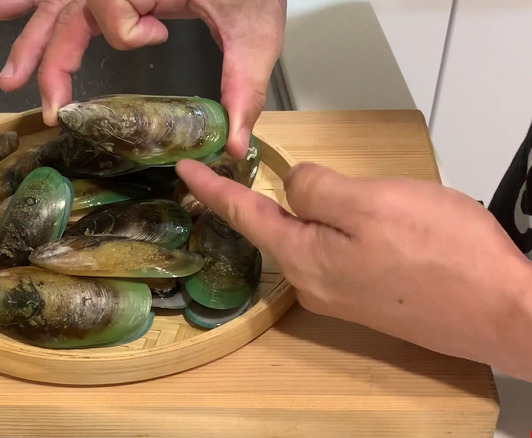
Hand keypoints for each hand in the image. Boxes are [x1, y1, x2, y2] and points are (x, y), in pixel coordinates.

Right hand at [0, 0, 287, 157]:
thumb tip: (233, 144)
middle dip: (52, 58)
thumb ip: (242, 86)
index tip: (159, 33)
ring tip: (10, 73)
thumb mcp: (254, 32)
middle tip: (47, 104)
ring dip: (32, 37)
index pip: (108, 1)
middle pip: (71, 11)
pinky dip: (38, 4)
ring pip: (62, 4)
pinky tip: (6, 9)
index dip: (125, 26)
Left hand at [176, 159, 531, 380]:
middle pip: (274, 231)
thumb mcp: (369, 202)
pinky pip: (336, 254)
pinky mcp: (370, 298)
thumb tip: (294, 185)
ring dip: (305, 214)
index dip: (211, 188)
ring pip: (308, 241)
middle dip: (256, 200)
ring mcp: (342, 296)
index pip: (243, 215)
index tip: (185, 170)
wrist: (502, 311)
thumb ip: (317, 191)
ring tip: (322, 189)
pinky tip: (356, 221)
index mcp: (303, 257)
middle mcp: (313, 284)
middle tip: (243, 168)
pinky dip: (333, 230)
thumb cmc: (440, 251)